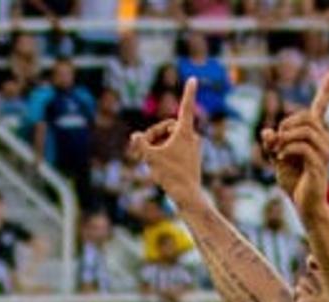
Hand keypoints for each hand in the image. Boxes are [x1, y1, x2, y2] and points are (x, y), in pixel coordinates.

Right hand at [129, 78, 205, 201]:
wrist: (188, 196)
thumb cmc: (171, 176)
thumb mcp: (150, 157)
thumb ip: (141, 144)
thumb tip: (135, 136)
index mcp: (185, 133)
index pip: (186, 106)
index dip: (188, 92)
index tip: (193, 78)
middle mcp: (192, 137)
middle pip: (167, 127)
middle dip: (153, 136)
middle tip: (141, 150)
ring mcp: (192, 147)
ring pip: (169, 138)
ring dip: (156, 145)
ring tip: (146, 160)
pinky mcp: (191, 156)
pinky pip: (173, 147)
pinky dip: (163, 152)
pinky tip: (156, 166)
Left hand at [262, 71, 328, 218]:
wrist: (304, 204)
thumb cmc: (293, 180)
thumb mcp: (277, 156)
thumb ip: (272, 142)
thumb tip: (268, 132)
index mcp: (315, 134)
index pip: (321, 107)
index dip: (327, 89)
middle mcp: (324, 140)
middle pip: (306, 116)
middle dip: (286, 125)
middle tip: (276, 142)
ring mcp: (324, 152)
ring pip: (305, 130)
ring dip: (285, 139)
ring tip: (278, 153)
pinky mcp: (319, 165)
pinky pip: (302, 148)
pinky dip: (287, 151)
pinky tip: (280, 160)